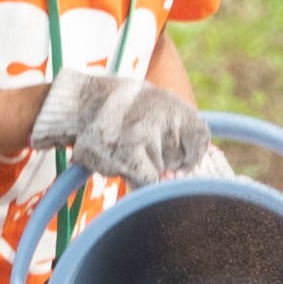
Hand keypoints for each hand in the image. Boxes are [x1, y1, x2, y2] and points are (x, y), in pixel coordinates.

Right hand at [28, 69, 211, 183]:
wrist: (81, 103)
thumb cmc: (119, 106)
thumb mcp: (156, 103)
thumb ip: (177, 127)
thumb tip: (192, 161)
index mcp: (177, 106)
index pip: (201, 141)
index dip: (190, 153)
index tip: (179, 156)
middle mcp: (168, 120)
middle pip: (178, 161)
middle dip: (161, 158)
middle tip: (137, 139)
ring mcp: (150, 138)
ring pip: (159, 171)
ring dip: (142, 165)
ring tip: (123, 143)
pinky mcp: (131, 156)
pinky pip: (145, 180)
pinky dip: (134, 176)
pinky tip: (119, 158)